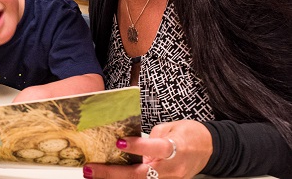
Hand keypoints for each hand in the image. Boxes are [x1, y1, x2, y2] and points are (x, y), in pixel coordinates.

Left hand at [83, 120, 212, 178]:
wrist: (210, 149)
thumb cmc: (189, 134)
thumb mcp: (171, 127)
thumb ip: (151, 136)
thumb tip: (129, 143)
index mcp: (177, 148)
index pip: (156, 149)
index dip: (138, 147)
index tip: (118, 143)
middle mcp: (172, 169)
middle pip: (141, 175)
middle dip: (113, 173)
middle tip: (91, 169)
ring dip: (115, 178)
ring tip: (93, 173)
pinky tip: (110, 176)